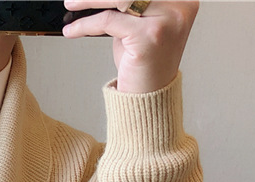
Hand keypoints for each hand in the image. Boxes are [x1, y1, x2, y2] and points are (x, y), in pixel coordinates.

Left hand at [62, 1, 198, 92]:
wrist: (149, 98)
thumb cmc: (144, 65)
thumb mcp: (139, 28)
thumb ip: (130, 8)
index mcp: (183, 1)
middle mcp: (179, 7)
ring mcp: (167, 20)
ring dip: (89, 1)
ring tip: (71, 4)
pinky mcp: (149, 36)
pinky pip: (109, 21)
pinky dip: (86, 24)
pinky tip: (72, 30)